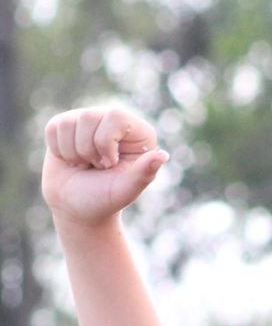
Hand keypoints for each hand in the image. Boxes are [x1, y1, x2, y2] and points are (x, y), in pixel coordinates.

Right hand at [42, 107, 168, 227]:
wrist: (78, 209)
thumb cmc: (105, 200)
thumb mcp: (126, 190)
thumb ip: (144, 173)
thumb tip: (163, 155)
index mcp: (137, 134)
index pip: (116, 116)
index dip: (106, 142)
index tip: (110, 165)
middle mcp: (114, 121)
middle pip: (89, 117)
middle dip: (89, 151)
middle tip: (98, 167)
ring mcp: (89, 121)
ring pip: (69, 123)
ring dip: (74, 153)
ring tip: (86, 165)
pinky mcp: (65, 125)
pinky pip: (54, 128)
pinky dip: (60, 151)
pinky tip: (72, 161)